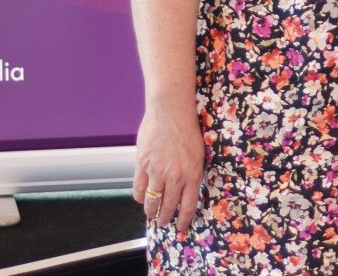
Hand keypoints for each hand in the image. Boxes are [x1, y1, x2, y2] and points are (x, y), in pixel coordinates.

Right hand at [133, 99, 204, 231]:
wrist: (171, 110)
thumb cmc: (187, 128)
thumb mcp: (198, 154)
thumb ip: (192, 173)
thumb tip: (186, 190)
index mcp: (192, 174)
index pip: (187, 206)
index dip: (182, 220)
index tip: (180, 227)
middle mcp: (175, 176)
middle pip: (168, 208)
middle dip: (165, 218)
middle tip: (162, 222)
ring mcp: (157, 171)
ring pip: (151, 202)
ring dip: (151, 211)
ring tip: (151, 214)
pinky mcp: (142, 164)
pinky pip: (138, 189)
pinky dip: (140, 197)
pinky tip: (142, 198)